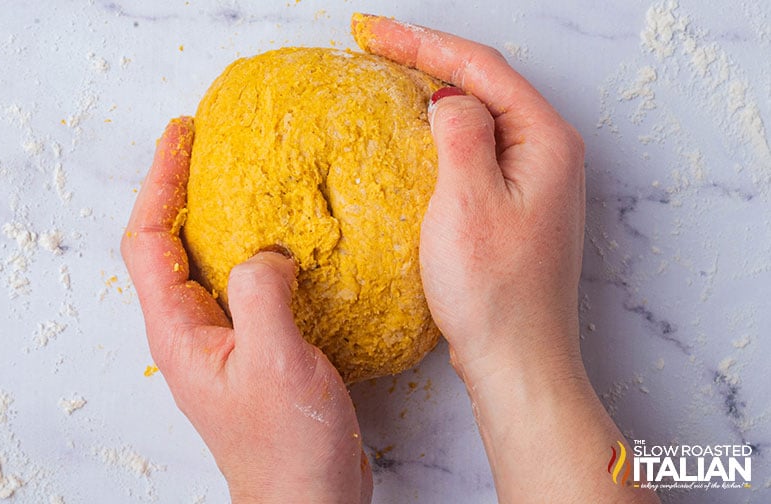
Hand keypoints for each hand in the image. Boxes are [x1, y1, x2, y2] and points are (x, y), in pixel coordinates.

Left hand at [121, 118, 371, 503]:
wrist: (308, 500)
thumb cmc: (287, 447)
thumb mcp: (275, 362)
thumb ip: (262, 294)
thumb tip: (266, 252)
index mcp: (179, 333)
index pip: (147, 241)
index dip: (158, 182)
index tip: (180, 136)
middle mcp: (192, 334)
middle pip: (168, 245)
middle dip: (181, 189)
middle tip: (208, 143)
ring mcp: (221, 342)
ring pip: (206, 263)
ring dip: (218, 216)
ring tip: (246, 178)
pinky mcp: (253, 350)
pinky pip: (243, 285)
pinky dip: (255, 251)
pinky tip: (288, 242)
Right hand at [354, 13, 585, 379]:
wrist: (519, 362)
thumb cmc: (497, 292)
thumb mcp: (468, 200)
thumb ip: (460, 132)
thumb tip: (447, 98)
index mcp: (545, 140)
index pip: (480, 67)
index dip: (423, 42)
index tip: (373, 32)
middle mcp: (548, 154)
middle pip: (484, 85)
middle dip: (428, 60)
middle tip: (374, 45)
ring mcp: (534, 182)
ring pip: (479, 118)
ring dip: (434, 94)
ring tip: (388, 79)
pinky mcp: (516, 208)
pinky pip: (476, 152)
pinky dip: (442, 135)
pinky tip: (415, 138)